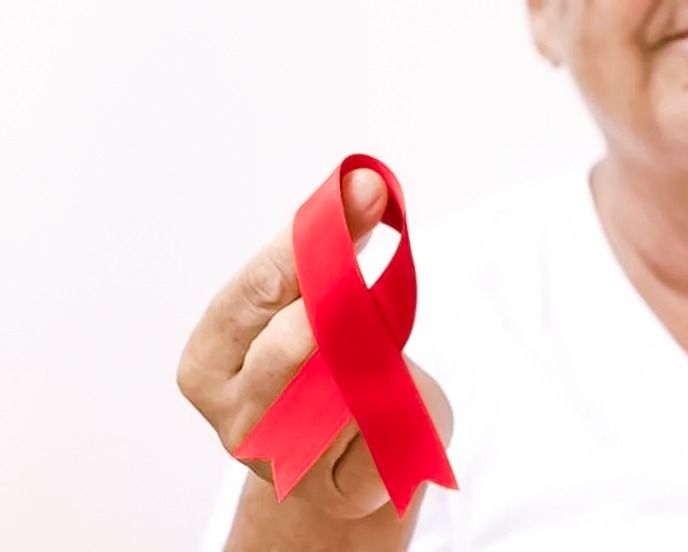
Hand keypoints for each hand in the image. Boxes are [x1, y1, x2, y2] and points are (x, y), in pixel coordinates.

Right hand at [177, 169, 452, 519]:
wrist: (353, 450)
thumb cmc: (329, 366)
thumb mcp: (311, 311)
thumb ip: (319, 266)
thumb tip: (360, 186)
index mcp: (207, 367)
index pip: (253, 292)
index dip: (309, 240)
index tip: (362, 194)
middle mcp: (235, 420)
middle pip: (289, 348)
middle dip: (343, 294)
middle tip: (382, 253)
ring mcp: (286, 465)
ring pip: (343, 391)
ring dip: (376, 357)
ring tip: (384, 345)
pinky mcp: (344, 493)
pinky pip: (386, 433)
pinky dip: (401, 407)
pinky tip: (396, 402)